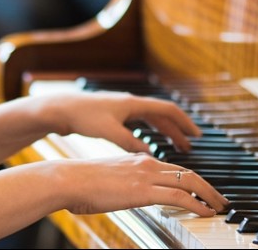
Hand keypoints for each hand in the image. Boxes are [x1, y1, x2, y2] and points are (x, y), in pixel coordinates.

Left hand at [39, 90, 201, 154]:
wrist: (60, 109)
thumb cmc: (83, 117)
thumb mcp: (109, 132)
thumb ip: (130, 142)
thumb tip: (149, 154)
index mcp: (133, 104)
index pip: (168, 110)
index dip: (184, 122)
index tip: (197, 134)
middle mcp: (131, 104)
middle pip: (162, 115)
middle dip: (178, 130)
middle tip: (191, 145)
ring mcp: (123, 109)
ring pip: (152, 120)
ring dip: (166, 132)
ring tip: (176, 147)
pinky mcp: (114, 116)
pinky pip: (141, 124)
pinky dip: (151, 134)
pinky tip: (151, 146)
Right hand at [54, 154, 225, 217]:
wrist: (67, 179)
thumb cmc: (79, 182)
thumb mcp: (107, 180)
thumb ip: (122, 184)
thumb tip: (125, 194)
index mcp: (137, 160)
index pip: (173, 170)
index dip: (191, 180)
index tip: (202, 191)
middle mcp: (146, 163)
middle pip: (187, 173)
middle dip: (207, 187)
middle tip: (220, 199)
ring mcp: (146, 175)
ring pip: (189, 182)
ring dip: (208, 196)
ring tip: (219, 207)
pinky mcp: (143, 190)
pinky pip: (179, 196)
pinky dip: (197, 204)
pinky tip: (205, 212)